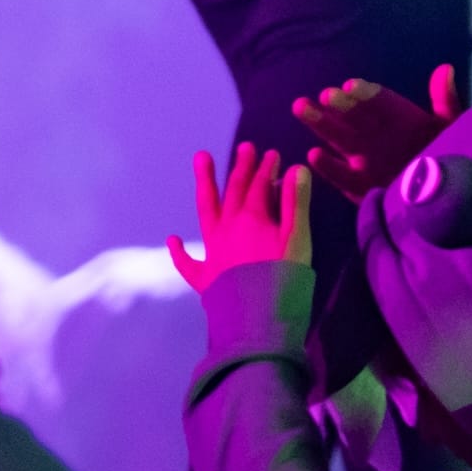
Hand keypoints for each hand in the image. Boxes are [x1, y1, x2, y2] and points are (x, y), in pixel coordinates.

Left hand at [168, 143, 311, 295]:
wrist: (259, 322)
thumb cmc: (285, 280)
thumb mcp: (298, 239)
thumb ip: (296, 203)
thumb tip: (296, 168)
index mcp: (253, 218)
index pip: (260, 185)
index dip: (267, 168)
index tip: (273, 154)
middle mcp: (228, 228)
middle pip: (235, 191)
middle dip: (242, 168)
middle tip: (246, 148)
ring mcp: (213, 252)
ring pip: (206, 211)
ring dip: (204, 184)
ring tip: (201, 159)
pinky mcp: (205, 279)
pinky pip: (188, 263)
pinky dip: (180, 252)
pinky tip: (173, 240)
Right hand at [293, 64, 466, 197]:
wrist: (447, 202)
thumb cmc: (451, 157)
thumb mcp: (451, 129)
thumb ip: (446, 102)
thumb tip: (444, 69)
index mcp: (398, 118)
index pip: (378, 101)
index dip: (364, 93)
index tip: (350, 86)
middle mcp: (377, 136)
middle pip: (354, 116)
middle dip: (339, 106)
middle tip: (325, 96)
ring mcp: (366, 160)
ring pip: (340, 139)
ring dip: (321, 124)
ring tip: (301, 107)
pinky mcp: (361, 186)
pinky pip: (342, 177)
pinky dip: (329, 167)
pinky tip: (314, 155)